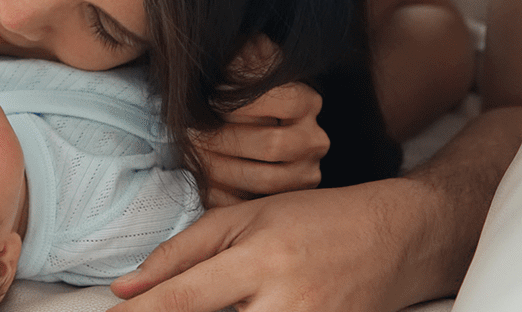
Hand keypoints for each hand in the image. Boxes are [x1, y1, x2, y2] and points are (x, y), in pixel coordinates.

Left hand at [110, 178, 443, 311]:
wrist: (396, 238)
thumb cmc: (312, 220)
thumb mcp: (241, 219)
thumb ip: (178, 254)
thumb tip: (125, 288)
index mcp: (260, 260)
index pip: (184, 299)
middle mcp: (287, 303)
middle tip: (153, 309)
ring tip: (216, 299)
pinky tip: (244, 307)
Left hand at [190, 41, 327, 204]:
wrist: (237, 115)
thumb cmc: (235, 83)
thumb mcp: (243, 58)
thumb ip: (246, 55)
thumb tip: (241, 58)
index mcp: (308, 102)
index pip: (282, 101)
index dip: (241, 102)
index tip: (212, 98)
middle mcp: (314, 140)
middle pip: (272, 145)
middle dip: (223, 139)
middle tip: (189, 131)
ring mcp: (303, 173)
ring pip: (263, 180)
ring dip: (218, 166)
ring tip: (191, 151)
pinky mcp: (280, 200)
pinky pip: (250, 204)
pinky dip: (220, 193)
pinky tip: (198, 176)